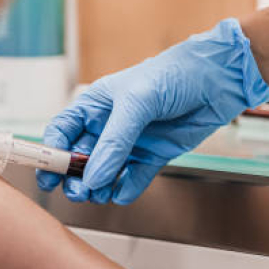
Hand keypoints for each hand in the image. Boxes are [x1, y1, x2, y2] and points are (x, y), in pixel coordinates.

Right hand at [37, 18, 268, 203]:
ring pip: (103, 172)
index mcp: (95, 105)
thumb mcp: (137, 103)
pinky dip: (126, 189)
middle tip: (78, 191)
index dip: (52, 152)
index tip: (49, 174)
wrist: (218, 79)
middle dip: (74, 177)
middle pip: (78, 158)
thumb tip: (94, 176)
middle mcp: (109, 125)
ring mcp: (130, 142)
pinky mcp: (153, 156)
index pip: (63, 131)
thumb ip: (114, 142)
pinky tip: (122, 193)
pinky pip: (132, 178)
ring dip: (98, 187)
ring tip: (99, 194)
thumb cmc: (173, 74)